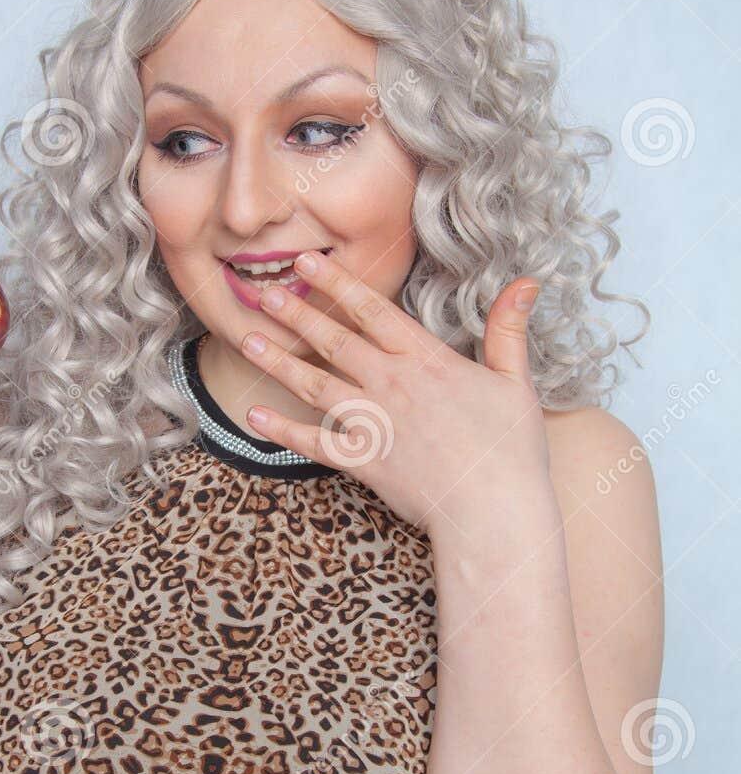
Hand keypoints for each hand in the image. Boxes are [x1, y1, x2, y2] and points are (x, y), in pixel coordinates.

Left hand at [239, 250, 553, 540]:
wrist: (494, 510)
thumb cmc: (511, 450)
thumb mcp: (516, 382)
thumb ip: (509, 330)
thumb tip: (525, 283)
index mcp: (427, 361)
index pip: (373, 312)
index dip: (338, 284)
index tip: (308, 263)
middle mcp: (393, 385)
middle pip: (336, 341)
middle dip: (298, 314)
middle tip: (265, 294)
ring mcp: (374, 423)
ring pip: (316, 384)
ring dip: (279, 362)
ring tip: (248, 340)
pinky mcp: (364, 462)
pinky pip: (314, 443)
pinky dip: (282, 430)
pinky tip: (254, 416)